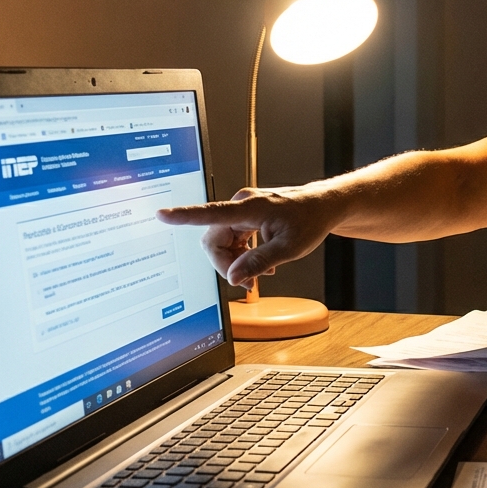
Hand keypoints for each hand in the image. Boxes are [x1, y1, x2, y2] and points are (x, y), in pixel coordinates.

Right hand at [156, 186, 333, 287]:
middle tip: (250, 282)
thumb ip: (259, 262)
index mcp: (250, 207)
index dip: (183, 216)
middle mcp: (242, 205)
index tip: (162, 214)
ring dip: (236, 262)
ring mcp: (243, 210)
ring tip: (260, 275)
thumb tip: (234, 277)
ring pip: (222, 242)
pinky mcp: (246, 217)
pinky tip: (260, 265)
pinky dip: (242, 255)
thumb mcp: (289, 248)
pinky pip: (232, 240)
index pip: (211, 213)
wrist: (324, 206)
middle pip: (214, 239)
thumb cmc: (311, 220)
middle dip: (227, 264)